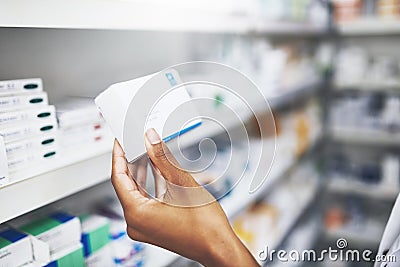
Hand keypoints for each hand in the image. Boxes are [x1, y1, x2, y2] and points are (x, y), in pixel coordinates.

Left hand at [111, 128, 258, 266]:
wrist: (219, 246)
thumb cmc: (204, 225)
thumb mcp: (182, 183)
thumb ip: (162, 158)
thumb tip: (150, 139)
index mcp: (137, 213)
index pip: (118, 177)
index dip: (119, 155)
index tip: (120, 140)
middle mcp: (136, 223)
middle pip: (127, 184)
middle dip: (132, 161)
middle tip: (136, 141)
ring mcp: (144, 226)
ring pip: (137, 191)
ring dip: (143, 171)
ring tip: (148, 150)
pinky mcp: (153, 226)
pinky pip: (146, 200)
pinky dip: (151, 184)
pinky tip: (157, 169)